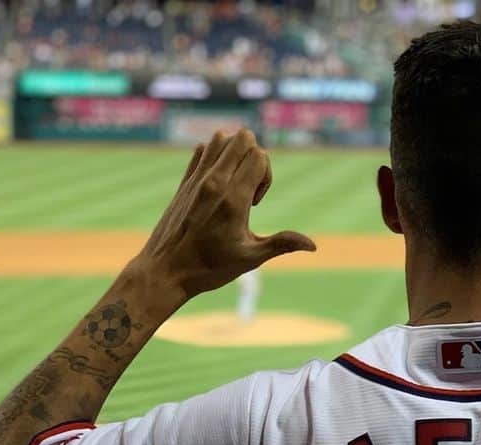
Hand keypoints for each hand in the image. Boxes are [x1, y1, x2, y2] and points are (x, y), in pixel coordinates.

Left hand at [131, 129, 315, 300]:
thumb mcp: (251, 259)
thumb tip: (313, 245)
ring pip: (221, 138)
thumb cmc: (210, 267)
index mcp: (233, 200)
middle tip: (248, 189)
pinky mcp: (185, 181)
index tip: (256, 203)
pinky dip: (215, 158)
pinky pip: (202, 149)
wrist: (167, 270)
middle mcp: (214, 182)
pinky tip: (218, 185)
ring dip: (234, 154)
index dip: (266, 175)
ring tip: (234, 183)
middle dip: (254, 158)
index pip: (258, 156)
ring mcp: (197, 178)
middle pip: (242, 139)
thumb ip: (282, 244)